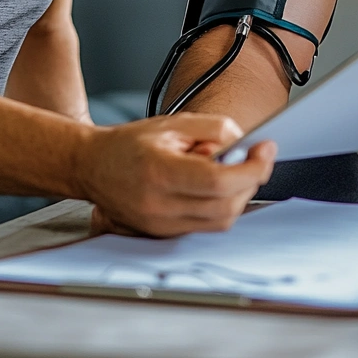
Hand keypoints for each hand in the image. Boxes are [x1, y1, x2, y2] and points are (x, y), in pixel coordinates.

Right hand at [75, 113, 275, 236]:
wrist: (91, 166)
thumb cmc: (130, 143)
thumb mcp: (172, 123)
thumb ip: (212, 129)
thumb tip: (243, 143)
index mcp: (161, 172)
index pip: (219, 181)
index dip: (251, 168)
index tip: (266, 150)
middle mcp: (161, 206)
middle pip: (226, 206)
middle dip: (250, 180)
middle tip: (256, 156)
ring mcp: (161, 226)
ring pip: (220, 222)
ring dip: (239, 196)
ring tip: (233, 168)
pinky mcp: (163, 234)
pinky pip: (206, 227)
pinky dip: (222, 207)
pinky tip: (218, 186)